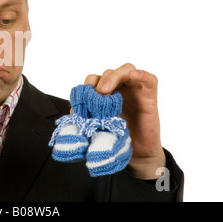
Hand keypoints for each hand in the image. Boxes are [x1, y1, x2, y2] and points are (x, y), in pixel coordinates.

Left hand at [82, 63, 165, 178]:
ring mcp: (136, 90)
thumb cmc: (119, 136)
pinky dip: (142, 75)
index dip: (87, 85)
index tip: (82, 99)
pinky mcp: (150, 96)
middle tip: (95, 96)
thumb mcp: (99, 124)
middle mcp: (121, 88)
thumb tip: (72, 111)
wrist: (138, 153)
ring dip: (114, 77)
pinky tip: (135, 75)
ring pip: (126, 69)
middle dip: (99, 81)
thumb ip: (88, 115)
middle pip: (109, 72)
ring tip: (105, 91)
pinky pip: (150, 80)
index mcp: (107, 93)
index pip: (95, 78)